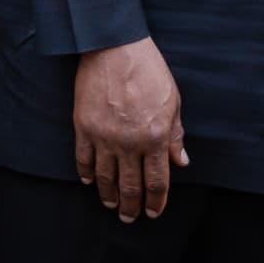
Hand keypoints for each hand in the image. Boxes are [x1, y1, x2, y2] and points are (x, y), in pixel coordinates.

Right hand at [73, 37, 188, 222]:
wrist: (113, 47)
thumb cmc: (148, 70)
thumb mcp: (172, 101)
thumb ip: (175, 134)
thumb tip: (180, 161)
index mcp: (155, 138)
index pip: (157, 182)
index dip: (156, 201)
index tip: (153, 212)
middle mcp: (129, 142)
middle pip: (130, 186)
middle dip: (131, 206)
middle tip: (130, 217)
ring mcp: (104, 136)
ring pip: (106, 177)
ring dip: (109, 195)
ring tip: (110, 205)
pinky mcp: (84, 126)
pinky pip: (83, 158)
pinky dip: (86, 174)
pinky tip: (90, 182)